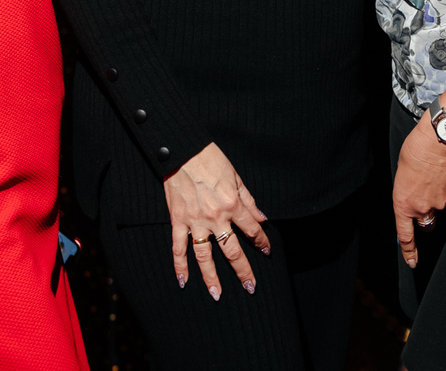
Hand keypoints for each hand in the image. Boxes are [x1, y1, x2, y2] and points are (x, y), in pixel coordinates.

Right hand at [163, 143, 269, 299]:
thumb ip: (249, 200)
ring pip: (205, 255)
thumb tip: (263, 218)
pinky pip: (178, 248)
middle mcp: (216, 217)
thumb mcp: (237, 177)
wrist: (183, 151)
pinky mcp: (178, 221)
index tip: (266, 250)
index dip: (261, 241)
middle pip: (232, 250)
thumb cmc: (211, 159)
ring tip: (217, 294)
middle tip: (250, 287)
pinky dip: (179, 265)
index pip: (252, 229)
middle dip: (243, 270)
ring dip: (211, 277)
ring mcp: (196, 221)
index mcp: (233, 204)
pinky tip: (183, 281)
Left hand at [392, 110, 445, 267]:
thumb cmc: (415, 150)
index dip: (409, 251)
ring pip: (440, 205)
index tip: (412, 263)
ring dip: (438, 193)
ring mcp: (441, 202)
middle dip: (428, 215)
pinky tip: (445, 170)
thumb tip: (417, 196)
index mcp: (403, 203)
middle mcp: (422, 208)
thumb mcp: (402, 173)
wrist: (439, 139)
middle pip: (428, 223)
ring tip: (434, 172)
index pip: (405, 235)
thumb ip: (407, 191)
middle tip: (426, 195)